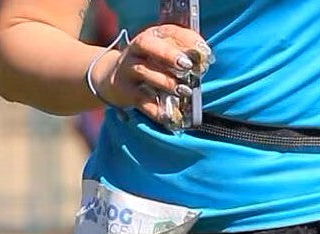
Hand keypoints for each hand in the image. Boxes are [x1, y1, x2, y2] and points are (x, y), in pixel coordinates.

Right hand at [90, 23, 212, 125]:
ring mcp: (128, 69)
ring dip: (166, 81)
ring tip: (184, 91)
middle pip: (148, 45)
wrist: (113, 78)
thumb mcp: (163, 55)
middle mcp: (136, 50)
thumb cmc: (150, 66)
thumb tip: (205, 60)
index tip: (203, 53)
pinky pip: (141, 100)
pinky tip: (169, 116)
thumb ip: (182, 55)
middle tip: (187, 66)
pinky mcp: (126, 91)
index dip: (185, 40)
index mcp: (151, 37)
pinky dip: (156, 110)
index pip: (167, 32)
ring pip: (144, 71)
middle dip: (168, 54)